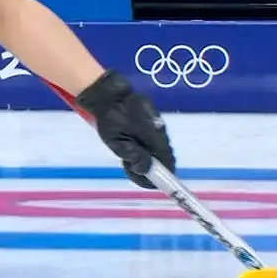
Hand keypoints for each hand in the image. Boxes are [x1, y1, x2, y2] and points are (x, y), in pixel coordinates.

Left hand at [76, 70, 175, 188]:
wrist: (109, 94)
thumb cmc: (110, 118)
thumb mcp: (117, 141)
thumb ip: (133, 156)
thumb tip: (145, 170)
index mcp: (155, 137)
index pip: (167, 161)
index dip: (163, 175)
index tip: (154, 183)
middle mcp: (160, 131)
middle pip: (164, 156)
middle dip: (152, 168)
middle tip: (132, 169)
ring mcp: (157, 124)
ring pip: (157, 148)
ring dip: (147, 157)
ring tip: (127, 159)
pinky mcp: (152, 120)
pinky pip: (153, 139)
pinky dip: (145, 147)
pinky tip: (131, 146)